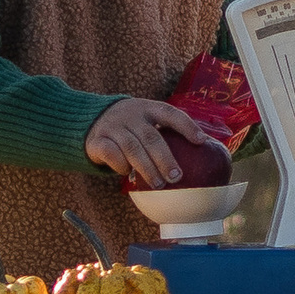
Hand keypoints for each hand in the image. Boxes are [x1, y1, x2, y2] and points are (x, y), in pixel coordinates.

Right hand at [85, 98, 218, 187]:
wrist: (91, 121)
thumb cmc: (131, 127)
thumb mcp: (146, 121)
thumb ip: (166, 133)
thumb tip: (202, 152)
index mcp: (148, 108)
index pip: (170, 113)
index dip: (186, 126)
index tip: (201, 141)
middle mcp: (131, 114)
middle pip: (151, 136)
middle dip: (165, 158)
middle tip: (177, 177)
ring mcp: (112, 126)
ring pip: (132, 147)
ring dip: (147, 168)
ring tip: (159, 184)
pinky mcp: (97, 140)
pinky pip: (111, 154)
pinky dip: (121, 166)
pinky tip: (128, 174)